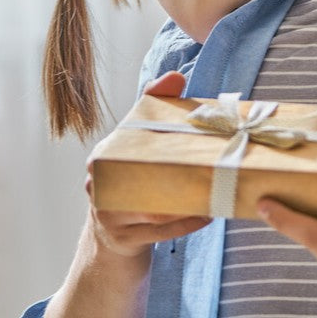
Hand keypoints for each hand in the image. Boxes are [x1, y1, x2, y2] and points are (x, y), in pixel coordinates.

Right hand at [85, 70, 208, 258]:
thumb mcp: (137, 145)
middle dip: (179, 171)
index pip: (126, 137)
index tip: (183, 128)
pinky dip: (186, 224)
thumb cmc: (131, 179)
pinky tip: (209, 214)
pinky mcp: (124, 241)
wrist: (111, 239)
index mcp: (103, 157)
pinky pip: (160, 232)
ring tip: (216, 189)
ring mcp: (109, 216)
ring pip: (154, 209)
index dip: (153, 128)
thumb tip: (176, 76)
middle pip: (144, 176)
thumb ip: (154, 106)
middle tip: (212, 161)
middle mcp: (100, 186)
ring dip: (188, 201)